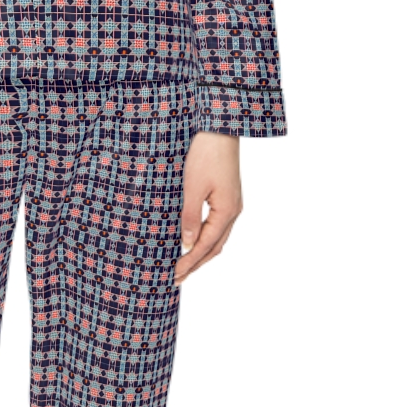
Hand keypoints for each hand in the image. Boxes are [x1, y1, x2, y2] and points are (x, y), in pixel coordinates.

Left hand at [177, 130, 242, 284]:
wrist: (219, 128)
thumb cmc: (205, 154)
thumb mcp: (192, 187)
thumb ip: (190, 218)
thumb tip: (187, 244)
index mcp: (227, 211)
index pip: (206, 246)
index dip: (189, 262)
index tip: (173, 275)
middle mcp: (233, 211)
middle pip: (215, 247)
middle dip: (195, 264)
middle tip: (176, 278)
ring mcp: (232, 204)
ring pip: (217, 238)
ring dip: (201, 254)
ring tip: (183, 266)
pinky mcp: (226, 196)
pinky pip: (217, 226)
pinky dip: (204, 239)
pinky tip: (192, 241)